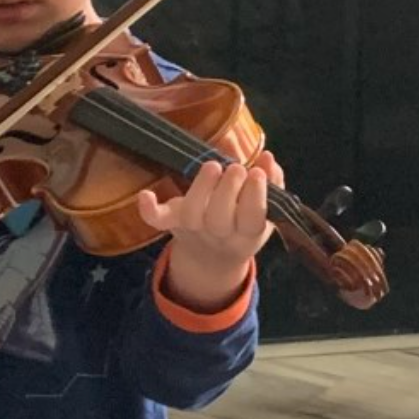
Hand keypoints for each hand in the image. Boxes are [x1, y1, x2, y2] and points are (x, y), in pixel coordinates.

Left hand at [137, 151, 283, 310]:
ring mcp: (192, 230)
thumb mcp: (265, 213)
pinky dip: (149, 210)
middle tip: (236, 168)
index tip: (256, 172)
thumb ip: (273, 186)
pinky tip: (145, 195)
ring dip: (201, 189)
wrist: (211, 259)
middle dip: (227, 190)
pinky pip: (156, 220)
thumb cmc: (242, 225)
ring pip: (192, 215)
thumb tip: (269, 159)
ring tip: (213, 165)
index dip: (254, 197)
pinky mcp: (171, 222)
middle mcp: (218, 236)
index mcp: (246, 235)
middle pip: (219, 219)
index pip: (251, 220)